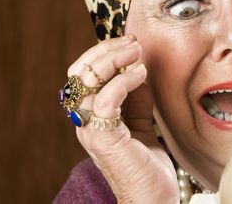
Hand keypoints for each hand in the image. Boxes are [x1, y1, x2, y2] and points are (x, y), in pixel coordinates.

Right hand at [67, 35, 178, 202]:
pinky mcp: (104, 138)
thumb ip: (135, 96)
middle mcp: (83, 120)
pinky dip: (124, 81)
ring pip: (88, 82)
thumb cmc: (146, 162)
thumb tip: (137, 68)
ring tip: (137, 54)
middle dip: (105, 50)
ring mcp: (90, 129)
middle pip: (79, 73)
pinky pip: (106, 99)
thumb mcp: (140, 120)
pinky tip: (141, 75)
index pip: (82, 74)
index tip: (128, 42)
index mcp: (89, 114)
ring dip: (114, 60)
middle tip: (132, 43)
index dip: (102, 53)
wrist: (152, 198)